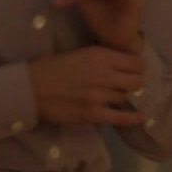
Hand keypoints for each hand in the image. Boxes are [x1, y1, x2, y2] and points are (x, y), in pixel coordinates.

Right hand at [28, 47, 145, 126]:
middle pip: (136, 80)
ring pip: (126, 97)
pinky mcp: (93, 114)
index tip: (134, 70)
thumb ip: (102, 57)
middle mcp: (104, 74)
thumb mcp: (79, 53)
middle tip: (128, 84)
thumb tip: (122, 63)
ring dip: (123, 97)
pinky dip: (133, 118)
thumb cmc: (50, 68)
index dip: (137, 66)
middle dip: (135, 82)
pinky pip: (120, 117)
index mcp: (100, 56)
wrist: (30, 89)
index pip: (135, 62)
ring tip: (117, 96)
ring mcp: (100, 96)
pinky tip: (141, 117)